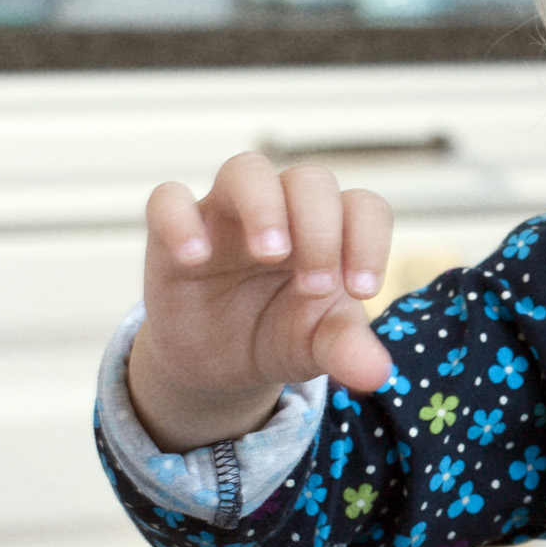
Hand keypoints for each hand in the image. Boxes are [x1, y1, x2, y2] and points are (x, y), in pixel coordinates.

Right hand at [127, 153, 394, 451]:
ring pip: (246, 171)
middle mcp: (283, 210)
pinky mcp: (172, 232)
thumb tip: (378, 375)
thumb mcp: (316, 347)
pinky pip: (168, 199)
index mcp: (330, 231)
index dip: (369, 239)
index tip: (362, 291)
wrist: (219, 363)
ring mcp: (226, 215)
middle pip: (309, 181)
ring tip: (268, 254)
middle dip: (319, 229)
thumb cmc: (281, 335)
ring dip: (263, 206)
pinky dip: (181, 220)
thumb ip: (347, 350)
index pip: (363, 206)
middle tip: (314, 287)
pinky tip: (196, 257)